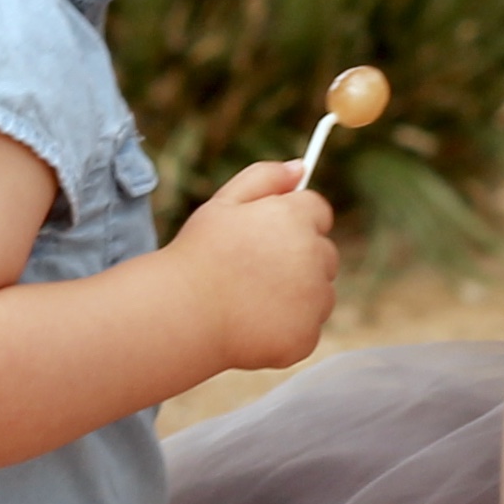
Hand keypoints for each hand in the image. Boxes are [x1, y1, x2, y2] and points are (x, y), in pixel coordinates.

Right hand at [169, 161, 338, 370]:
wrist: (179, 315)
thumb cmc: (197, 256)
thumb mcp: (222, 204)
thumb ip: (264, 178)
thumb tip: (300, 167)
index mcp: (295, 218)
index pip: (319, 211)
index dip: (294, 223)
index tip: (269, 237)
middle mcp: (314, 256)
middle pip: (324, 254)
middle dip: (299, 260)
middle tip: (253, 272)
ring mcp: (314, 300)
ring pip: (320, 294)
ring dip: (298, 297)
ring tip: (250, 300)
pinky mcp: (306, 336)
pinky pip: (306, 329)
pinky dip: (287, 330)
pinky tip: (253, 325)